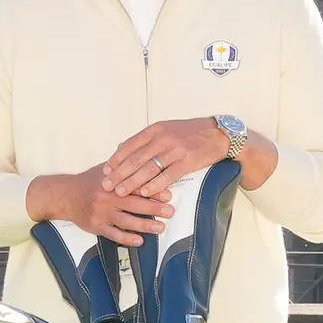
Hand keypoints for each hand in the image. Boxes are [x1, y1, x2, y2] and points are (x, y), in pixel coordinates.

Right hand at [29, 163, 178, 246]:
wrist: (64, 195)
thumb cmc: (88, 182)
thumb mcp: (105, 170)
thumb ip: (124, 166)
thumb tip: (146, 156)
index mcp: (112, 182)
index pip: (135, 185)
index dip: (152, 190)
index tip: (168, 194)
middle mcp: (107, 197)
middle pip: (134, 203)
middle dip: (154, 208)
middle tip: (170, 212)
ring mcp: (101, 213)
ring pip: (126, 221)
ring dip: (144, 225)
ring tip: (160, 228)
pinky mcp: (96, 226)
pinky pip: (113, 234)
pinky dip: (127, 238)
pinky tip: (139, 241)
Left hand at [105, 118, 243, 196]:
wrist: (217, 135)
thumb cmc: (190, 133)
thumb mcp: (166, 129)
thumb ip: (146, 139)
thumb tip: (122, 148)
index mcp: (156, 130)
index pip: (130, 145)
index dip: (116, 159)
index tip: (105, 171)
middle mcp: (163, 138)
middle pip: (136, 159)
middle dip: (119, 174)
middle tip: (108, 185)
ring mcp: (175, 150)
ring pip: (148, 169)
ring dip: (133, 182)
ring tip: (121, 192)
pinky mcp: (187, 162)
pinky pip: (167, 176)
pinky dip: (154, 185)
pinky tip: (145, 193)